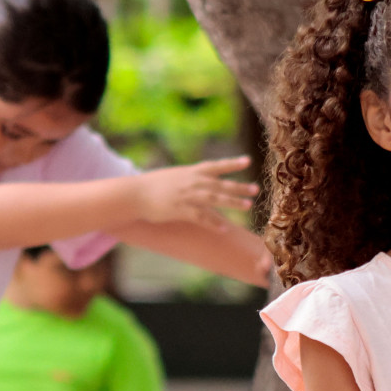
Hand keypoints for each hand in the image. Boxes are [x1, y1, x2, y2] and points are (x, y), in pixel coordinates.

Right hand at [133, 156, 257, 228]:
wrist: (135, 194)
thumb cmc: (153, 185)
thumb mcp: (175, 176)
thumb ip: (190, 178)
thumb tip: (202, 180)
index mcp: (191, 172)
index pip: (215, 166)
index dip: (232, 164)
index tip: (247, 161)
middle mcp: (192, 182)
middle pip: (220, 184)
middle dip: (238, 187)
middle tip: (255, 189)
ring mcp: (187, 196)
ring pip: (214, 199)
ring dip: (232, 202)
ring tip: (248, 206)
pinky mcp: (181, 210)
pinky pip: (201, 217)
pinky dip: (214, 223)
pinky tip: (224, 229)